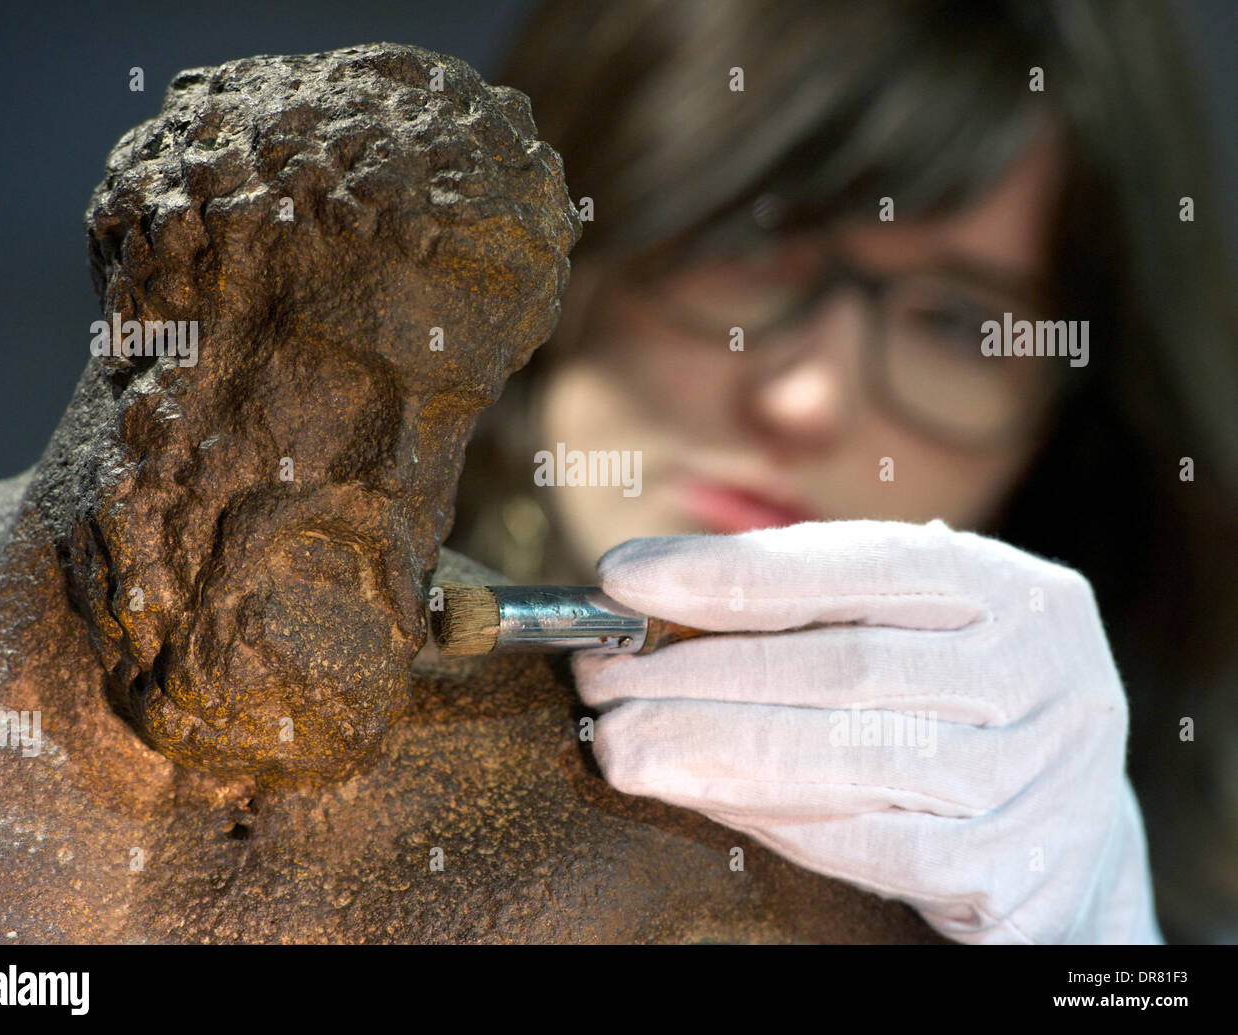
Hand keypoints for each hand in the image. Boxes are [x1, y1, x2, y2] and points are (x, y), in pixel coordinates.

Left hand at [572, 518, 1161, 943]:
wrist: (1070, 834)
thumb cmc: (956, 704)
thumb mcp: (914, 628)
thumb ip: (810, 604)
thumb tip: (651, 593)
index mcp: (1012, 590)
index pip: (856, 566)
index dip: (731, 572)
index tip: (623, 580)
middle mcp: (1042, 673)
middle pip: (845, 668)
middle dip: (701, 672)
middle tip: (602, 678)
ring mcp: (1038, 777)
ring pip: (852, 758)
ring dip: (715, 749)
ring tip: (623, 743)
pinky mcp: (1013, 870)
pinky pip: (868, 844)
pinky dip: (771, 816)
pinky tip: (698, 792)